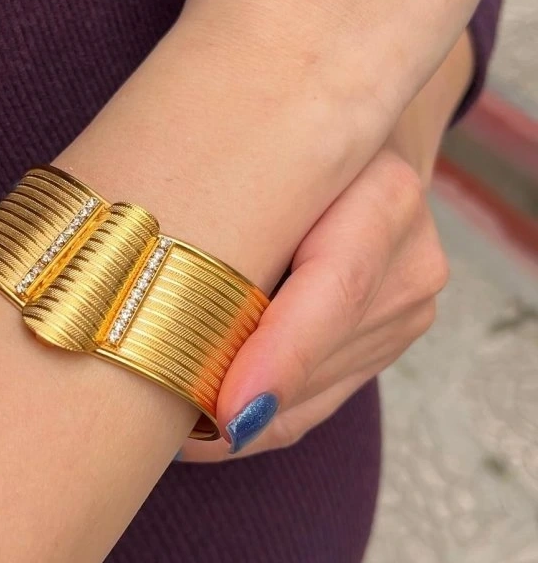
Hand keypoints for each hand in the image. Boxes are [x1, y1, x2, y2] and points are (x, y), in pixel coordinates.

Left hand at [177, 141, 448, 459]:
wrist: (354, 143)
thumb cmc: (284, 139)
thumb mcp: (258, 145)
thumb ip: (233, 198)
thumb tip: (163, 289)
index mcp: (384, 194)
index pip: (338, 288)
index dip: (282, 355)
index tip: (226, 408)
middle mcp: (410, 258)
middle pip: (319, 356)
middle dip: (235, 394)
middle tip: (152, 418)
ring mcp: (408, 309)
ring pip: (311, 394)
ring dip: (236, 415)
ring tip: (156, 409)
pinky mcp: (390, 342)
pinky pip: (315, 404)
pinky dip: (256, 417)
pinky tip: (199, 422)